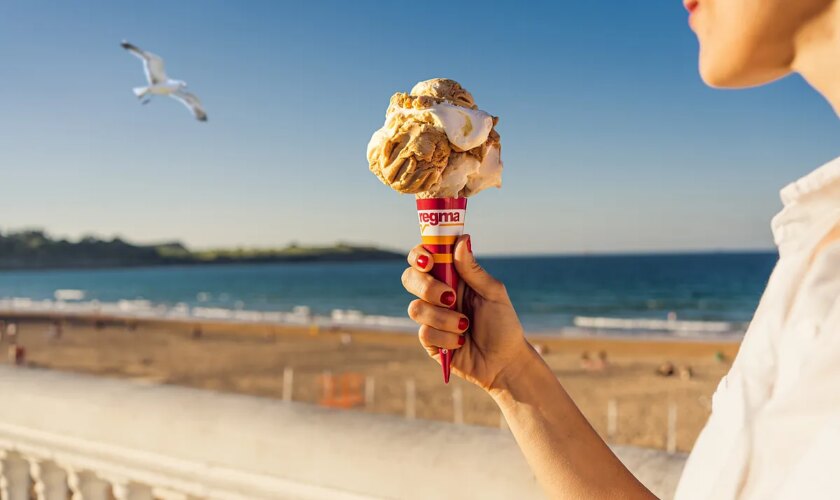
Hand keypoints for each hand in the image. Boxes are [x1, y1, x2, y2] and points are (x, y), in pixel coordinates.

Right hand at [401, 235, 530, 390]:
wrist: (505, 362)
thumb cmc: (503, 325)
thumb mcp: (494, 293)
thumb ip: (473, 269)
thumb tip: (461, 239)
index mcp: (452, 277)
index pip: (424, 258)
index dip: (419, 255)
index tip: (429, 260)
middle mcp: (437, 294)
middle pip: (409, 278)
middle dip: (426, 287)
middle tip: (450, 296)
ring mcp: (431, 318)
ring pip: (416, 308)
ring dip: (444, 318)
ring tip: (466, 326)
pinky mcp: (429, 341)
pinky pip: (425, 333)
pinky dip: (447, 338)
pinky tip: (461, 342)